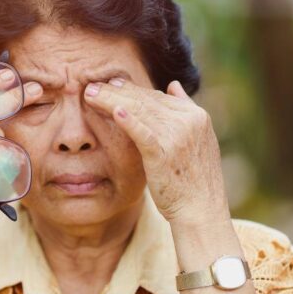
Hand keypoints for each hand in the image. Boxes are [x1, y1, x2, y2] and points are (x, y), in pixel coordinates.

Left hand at [83, 77, 229, 226]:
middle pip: (145, 99)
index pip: (157, 96)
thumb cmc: (194, 179)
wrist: (202, 210)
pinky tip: (112, 112)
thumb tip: (173, 85)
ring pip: (138, 111)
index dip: (132, 89)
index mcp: (197, 116)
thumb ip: (185, 110)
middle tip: (92, 85)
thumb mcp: (198, 139)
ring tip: (90, 94)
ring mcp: (176, 136)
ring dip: (111, 100)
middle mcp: (188, 121)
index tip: (111, 84)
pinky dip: (128, 121)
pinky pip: (142, 132)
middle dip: (116, 91)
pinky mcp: (163, 153)